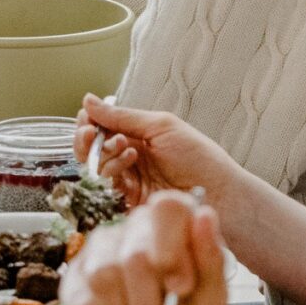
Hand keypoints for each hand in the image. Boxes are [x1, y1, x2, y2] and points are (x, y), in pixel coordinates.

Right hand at [60, 193, 236, 304]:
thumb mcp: (214, 303)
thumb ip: (211, 260)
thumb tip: (205, 214)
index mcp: (172, 227)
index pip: (167, 207)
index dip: (172, 249)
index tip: (182, 287)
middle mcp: (132, 232)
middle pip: (133, 252)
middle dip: (151, 300)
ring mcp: (99, 255)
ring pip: (103, 276)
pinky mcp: (74, 285)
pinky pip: (84, 304)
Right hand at [76, 95, 250, 213]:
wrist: (220, 195)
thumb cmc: (199, 157)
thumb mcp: (161, 126)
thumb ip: (123, 116)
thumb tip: (88, 101)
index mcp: (137, 137)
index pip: (100, 129)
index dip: (88, 123)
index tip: (85, 119)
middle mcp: (129, 159)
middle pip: (91, 151)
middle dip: (87, 140)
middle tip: (91, 134)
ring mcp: (129, 182)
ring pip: (95, 168)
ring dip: (104, 154)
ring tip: (126, 148)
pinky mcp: (129, 203)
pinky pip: (106, 188)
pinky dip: (111, 172)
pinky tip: (128, 164)